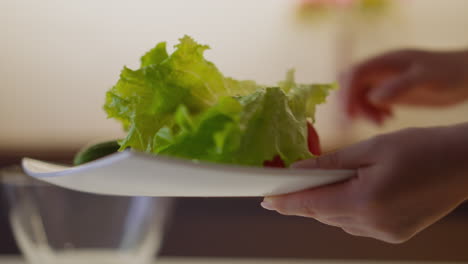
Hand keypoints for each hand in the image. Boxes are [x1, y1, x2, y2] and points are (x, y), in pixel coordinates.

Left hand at [261, 123, 467, 242]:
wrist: (465, 163)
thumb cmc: (421, 147)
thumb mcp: (370, 148)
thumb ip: (331, 163)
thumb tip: (300, 171)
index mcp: (365, 201)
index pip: (312, 204)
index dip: (285, 201)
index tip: (265, 199)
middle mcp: (373, 224)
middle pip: (323, 214)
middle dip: (304, 200)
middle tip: (288, 186)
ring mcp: (386, 233)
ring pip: (339, 221)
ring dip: (325, 204)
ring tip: (321, 184)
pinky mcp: (395, 234)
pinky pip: (357, 224)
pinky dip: (345, 210)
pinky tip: (348, 192)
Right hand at [341, 49, 467, 123]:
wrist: (466, 77)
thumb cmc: (450, 73)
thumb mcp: (427, 78)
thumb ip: (400, 86)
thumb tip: (373, 97)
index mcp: (385, 62)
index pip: (354, 74)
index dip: (345, 92)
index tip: (347, 114)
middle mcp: (381, 70)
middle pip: (351, 85)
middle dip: (349, 103)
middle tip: (355, 122)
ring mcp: (385, 82)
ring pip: (359, 96)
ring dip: (362, 111)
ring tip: (379, 122)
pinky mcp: (391, 93)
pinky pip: (370, 102)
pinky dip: (372, 112)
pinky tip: (386, 119)